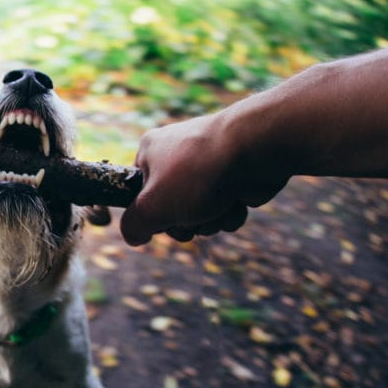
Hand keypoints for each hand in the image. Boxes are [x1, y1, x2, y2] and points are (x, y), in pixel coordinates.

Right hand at [119, 112, 289, 244]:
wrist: (254, 151)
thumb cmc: (196, 174)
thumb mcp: (151, 207)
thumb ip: (134, 226)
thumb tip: (133, 236)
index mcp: (150, 153)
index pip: (138, 194)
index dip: (149, 213)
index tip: (159, 218)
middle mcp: (177, 156)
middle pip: (171, 210)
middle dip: (184, 223)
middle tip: (190, 217)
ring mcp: (208, 168)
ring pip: (201, 215)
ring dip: (209, 221)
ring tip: (217, 206)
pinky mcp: (235, 179)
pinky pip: (225, 210)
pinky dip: (230, 214)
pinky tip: (235, 203)